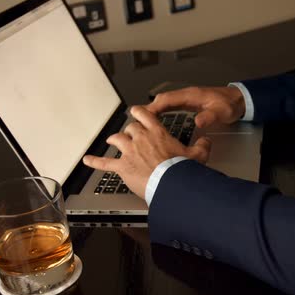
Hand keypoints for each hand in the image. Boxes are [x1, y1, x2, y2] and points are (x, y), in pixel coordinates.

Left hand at [82, 106, 211, 198]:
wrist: (171, 183)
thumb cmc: (182, 170)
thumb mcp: (198, 155)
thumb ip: (202, 145)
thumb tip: (206, 140)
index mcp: (158, 133)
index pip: (145, 115)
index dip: (139, 112)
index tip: (137, 111)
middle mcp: (141, 139)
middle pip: (130, 128)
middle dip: (129, 130)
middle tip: (130, 134)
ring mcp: (130, 152)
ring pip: (117, 139)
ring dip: (115, 139)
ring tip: (112, 140)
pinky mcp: (122, 167)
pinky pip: (105, 163)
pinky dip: (95, 161)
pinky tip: (87, 160)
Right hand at [146, 86, 244, 127]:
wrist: (238, 100)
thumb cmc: (230, 105)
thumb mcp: (221, 112)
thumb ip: (209, 117)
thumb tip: (198, 122)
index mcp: (192, 95)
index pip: (168, 98)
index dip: (154, 106)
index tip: (144, 114)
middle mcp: (187, 94)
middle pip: (163, 99)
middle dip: (149, 108)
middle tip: (137, 118)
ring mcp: (187, 98)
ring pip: (165, 101)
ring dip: (153, 109)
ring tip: (142, 119)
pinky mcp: (189, 102)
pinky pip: (170, 105)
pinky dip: (161, 110)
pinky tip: (157, 117)